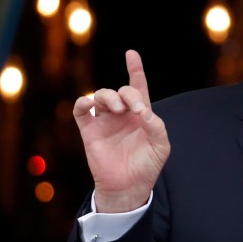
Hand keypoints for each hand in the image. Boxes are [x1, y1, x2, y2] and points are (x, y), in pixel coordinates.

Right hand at [73, 50, 170, 212]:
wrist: (129, 187)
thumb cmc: (147, 166)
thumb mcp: (161, 146)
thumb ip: (157, 126)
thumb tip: (144, 112)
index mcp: (140, 114)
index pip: (138, 87)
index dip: (135, 70)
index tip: (131, 54)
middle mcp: (122, 114)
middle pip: (122, 91)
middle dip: (128, 94)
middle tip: (135, 109)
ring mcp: (105, 121)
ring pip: (101, 96)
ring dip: (109, 97)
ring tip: (117, 109)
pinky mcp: (89, 131)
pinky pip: (81, 111)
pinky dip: (83, 103)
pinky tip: (89, 103)